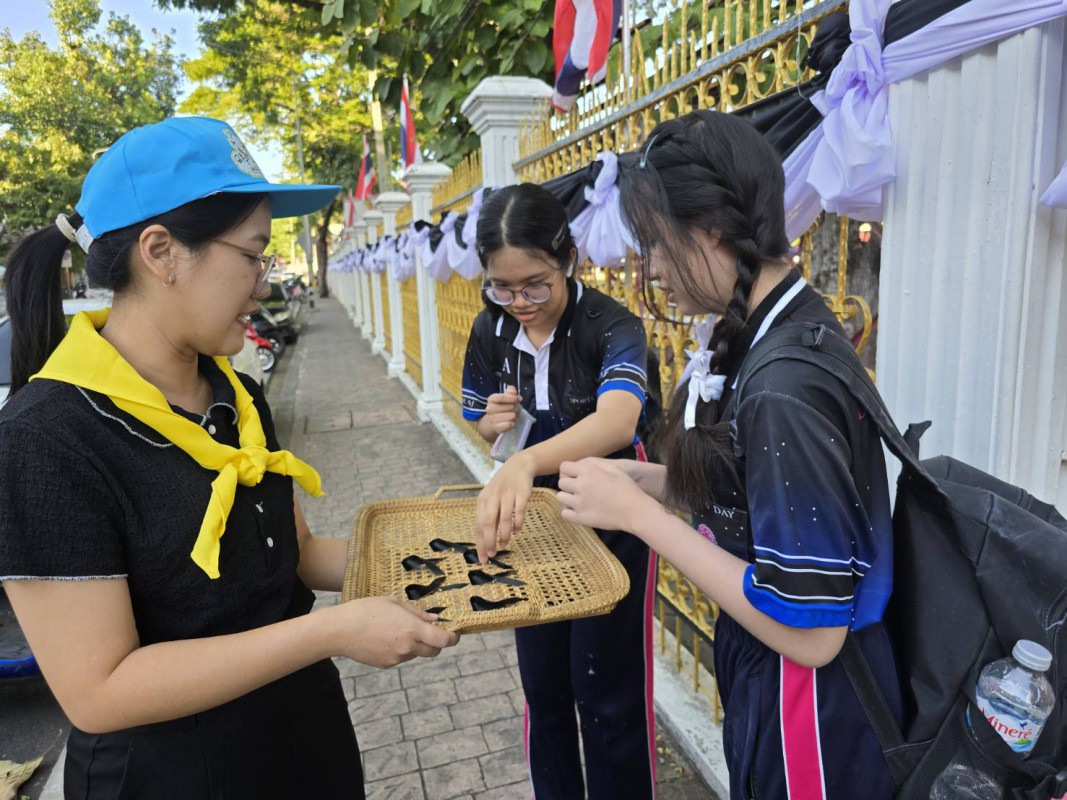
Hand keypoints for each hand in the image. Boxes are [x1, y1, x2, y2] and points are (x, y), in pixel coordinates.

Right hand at [327, 596, 459, 667]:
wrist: (340, 630)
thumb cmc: (366, 610)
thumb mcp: (393, 603)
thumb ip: (417, 612)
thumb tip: (435, 619)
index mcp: (412, 629)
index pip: (443, 640)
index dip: (453, 638)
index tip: (456, 634)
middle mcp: (408, 647)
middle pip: (434, 651)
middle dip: (436, 642)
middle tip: (430, 631)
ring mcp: (397, 659)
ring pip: (416, 654)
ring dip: (416, 645)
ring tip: (397, 630)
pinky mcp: (386, 665)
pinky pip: (401, 658)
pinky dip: (401, 650)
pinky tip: (385, 638)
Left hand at [475, 452, 535, 562]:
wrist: (518, 466)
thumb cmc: (503, 487)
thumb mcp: (492, 499)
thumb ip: (490, 518)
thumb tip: (487, 541)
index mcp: (483, 500)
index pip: (478, 525)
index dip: (480, 543)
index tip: (483, 557)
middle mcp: (493, 497)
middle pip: (488, 522)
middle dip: (489, 541)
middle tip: (492, 554)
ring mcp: (507, 495)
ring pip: (503, 519)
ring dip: (503, 535)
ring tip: (504, 544)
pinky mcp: (521, 494)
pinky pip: (518, 512)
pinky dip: (517, 524)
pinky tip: (516, 531)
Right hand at [481, 386, 522, 435]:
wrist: (492, 422)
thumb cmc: (501, 408)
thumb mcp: (505, 398)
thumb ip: (510, 392)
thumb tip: (513, 390)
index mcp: (491, 399)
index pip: (502, 397)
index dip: (513, 398)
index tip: (519, 399)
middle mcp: (490, 409)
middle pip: (510, 407)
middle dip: (516, 408)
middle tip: (515, 409)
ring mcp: (492, 419)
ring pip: (512, 416)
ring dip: (515, 416)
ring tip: (513, 416)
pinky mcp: (496, 428)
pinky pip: (510, 424)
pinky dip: (513, 423)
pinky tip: (511, 422)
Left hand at [557, 457, 662, 533]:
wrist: (635, 510)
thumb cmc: (626, 487)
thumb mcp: (613, 467)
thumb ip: (593, 463)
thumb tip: (578, 464)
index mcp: (587, 471)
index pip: (564, 467)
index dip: (569, 471)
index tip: (575, 476)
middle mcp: (580, 485)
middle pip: (561, 482)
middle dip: (569, 484)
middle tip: (579, 489)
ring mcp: (579, 503)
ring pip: (560, 497)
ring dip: (567, 497)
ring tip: (578, 500)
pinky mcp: (580, 518)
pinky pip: (564, 514)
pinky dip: (569, 512)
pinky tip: (579, 510)